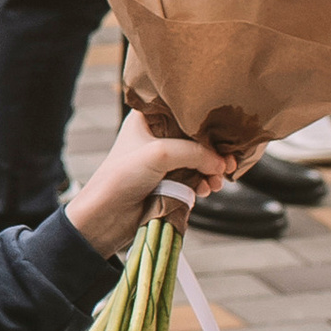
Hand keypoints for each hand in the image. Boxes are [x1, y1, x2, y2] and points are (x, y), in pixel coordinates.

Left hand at [66, 114, 234, 260]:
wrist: (105, 217)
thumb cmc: (120, 178)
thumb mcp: (160, 154)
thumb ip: (194, 152)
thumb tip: (221, 162)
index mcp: (149, 119)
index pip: (186, 114)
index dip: (206, 125)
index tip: (225, 137)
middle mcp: (157, 136)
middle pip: (196, 139)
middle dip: (213, 153)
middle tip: (226, 164)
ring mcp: (162, 161)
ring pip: (198, 161)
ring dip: (211, 171)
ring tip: (214, 182)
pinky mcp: (167, 182)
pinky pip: (194, 178)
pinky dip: (202, 183)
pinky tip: (205, 189)